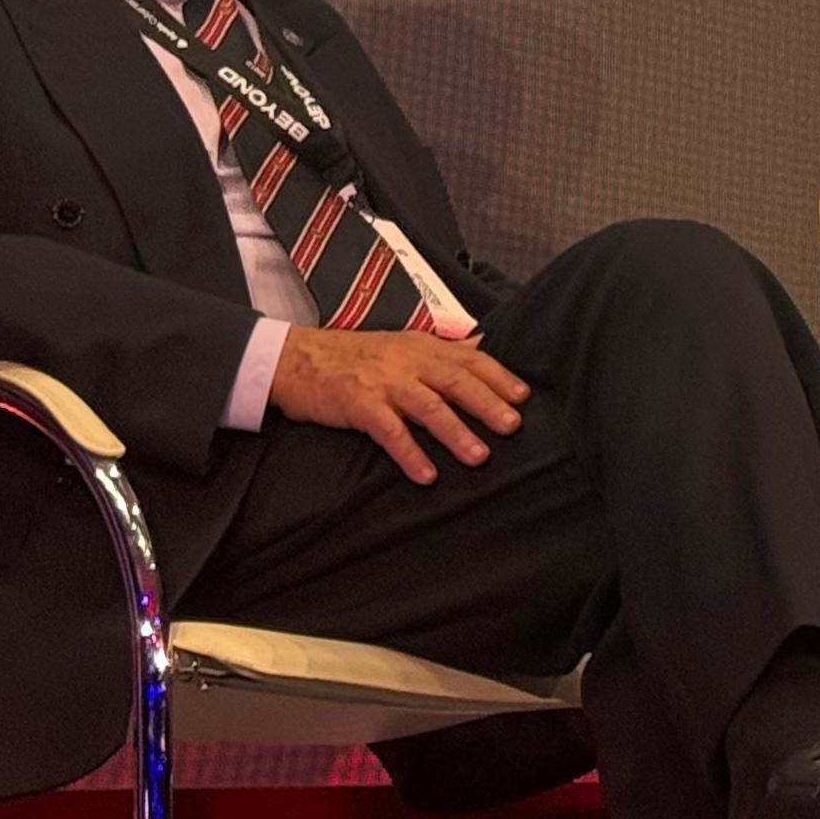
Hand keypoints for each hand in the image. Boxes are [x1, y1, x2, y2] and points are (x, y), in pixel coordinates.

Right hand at [269, 326, 527, 484]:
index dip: (498, 377)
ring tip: (479, 457)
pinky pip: (389, 432)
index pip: (469, 358)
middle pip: (456, 382)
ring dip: (456, 433)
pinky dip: (409, 454)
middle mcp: (408, 361)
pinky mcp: (358, 404)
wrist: (295, 357)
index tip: (524, 396)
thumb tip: (482, 347)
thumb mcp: (401, 343)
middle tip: (513, 427)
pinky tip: (426, 475)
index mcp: (422, 346)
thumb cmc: (352, 355)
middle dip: (488, 404)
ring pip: (428, 407)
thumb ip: (440, 350)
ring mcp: (383, 383)